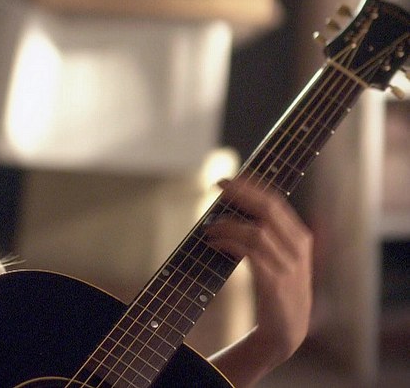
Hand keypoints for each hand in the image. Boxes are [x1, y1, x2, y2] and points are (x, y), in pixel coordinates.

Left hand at [206, 177, 313, 377]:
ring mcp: (288, 265)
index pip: (275, 202)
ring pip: (256, 231)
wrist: (287, 330)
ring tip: (209, 226)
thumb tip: (231, 211)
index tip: (228, 178)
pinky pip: (250, 254)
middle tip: (216, 186)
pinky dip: (229, 243)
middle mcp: (298, 248)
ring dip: (228, 225)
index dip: (251, 187)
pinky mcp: (275, 282)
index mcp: (300, 238)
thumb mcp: (278, 258)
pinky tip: (214, 243)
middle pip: (269, 209)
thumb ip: (265, 236)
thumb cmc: (277, 289)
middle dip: (241, 193)